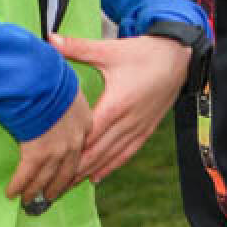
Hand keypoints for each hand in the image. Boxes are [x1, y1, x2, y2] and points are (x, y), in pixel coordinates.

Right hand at [6, 85, 90, 211]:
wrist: (43, 79)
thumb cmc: (53, 77)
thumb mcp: (68, 88)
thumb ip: (65, 102)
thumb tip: (55, 103)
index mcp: (86, 122)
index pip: (83, 150)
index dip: (74, 166)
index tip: (68, 177)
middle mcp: (76, 140)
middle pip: (67, 171)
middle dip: (56, 187)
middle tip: (48, 198)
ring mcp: (58, 149)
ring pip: (46, 177)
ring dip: (35, 191)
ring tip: (28, 201)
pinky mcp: (38, 153)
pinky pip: (26, 175)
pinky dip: (17, 185)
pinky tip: (10, 193)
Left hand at [51, 31, 190, 184]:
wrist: (180, 56)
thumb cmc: (144, 52)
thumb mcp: (111, 50)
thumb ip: (78, 48)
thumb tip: (48, 38)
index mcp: (116, 104)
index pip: (86, 136)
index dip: (66, 154)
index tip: (46, 166)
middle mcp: (127, 121)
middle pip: (95, 154)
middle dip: (72, 172)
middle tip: (49, 188)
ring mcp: (138, 127)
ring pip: (110, 158)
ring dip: (88, 173)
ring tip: (66, 188)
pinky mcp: (147, 129)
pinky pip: (127, 153)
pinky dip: (110, 167)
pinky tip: (96, 177)